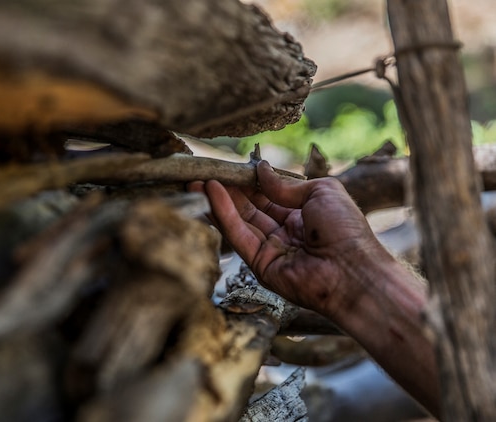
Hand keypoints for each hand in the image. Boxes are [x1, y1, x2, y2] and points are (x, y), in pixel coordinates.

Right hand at [190, 161, 386, 316]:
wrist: (353, 271)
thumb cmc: (345, 229)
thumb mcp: (321, 192)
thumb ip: (285, 185)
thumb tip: (260, 169)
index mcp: (302, 215)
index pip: (267, 195)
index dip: (248, 181)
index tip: (228, 167)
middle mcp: (284, 232)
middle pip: (249, 208)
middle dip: (227, 190)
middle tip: (205, 171)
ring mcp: (271, 250)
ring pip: (239, 221)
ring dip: (218, 200)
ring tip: (198, 180)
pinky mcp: (259, 266)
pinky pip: (239, 235)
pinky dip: (223, 214)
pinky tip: (212, 193)